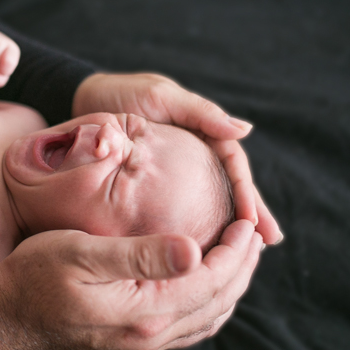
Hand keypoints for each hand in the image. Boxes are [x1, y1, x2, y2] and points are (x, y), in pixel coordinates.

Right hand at [0, 220, 261, 349]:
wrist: (2, 319)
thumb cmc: (35, 277)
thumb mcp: (82, 254)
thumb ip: (140, 254)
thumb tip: (195, 252)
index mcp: (145, 309)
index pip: (211, 279)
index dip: (236, 249)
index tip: (247, 220)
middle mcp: (149, 334)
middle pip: (217, 302)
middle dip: (242, 267)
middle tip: (253, 234)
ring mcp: (139, 343)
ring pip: (205, 319)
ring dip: (229, 288)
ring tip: (238, 258)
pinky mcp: (129, 342)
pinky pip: (185, 328)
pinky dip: (206, 305)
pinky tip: (202, 288)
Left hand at [73, 73, 281, 243]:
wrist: (79, 100)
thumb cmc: (120, 94)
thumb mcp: (160, 97)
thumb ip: (200, 112)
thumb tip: (246, 129)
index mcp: (201, 131)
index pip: (233, 165)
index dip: (247, 192)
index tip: (255, 222)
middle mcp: (192, 153)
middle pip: (228, 186)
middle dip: (251, 213)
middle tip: (270, 242)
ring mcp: (173, 169)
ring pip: (207, 199)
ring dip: (226, 224)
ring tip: (242, 254)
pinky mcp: (149, 183)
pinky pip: (175, 205)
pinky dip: (191, 224)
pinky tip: (197, 247)